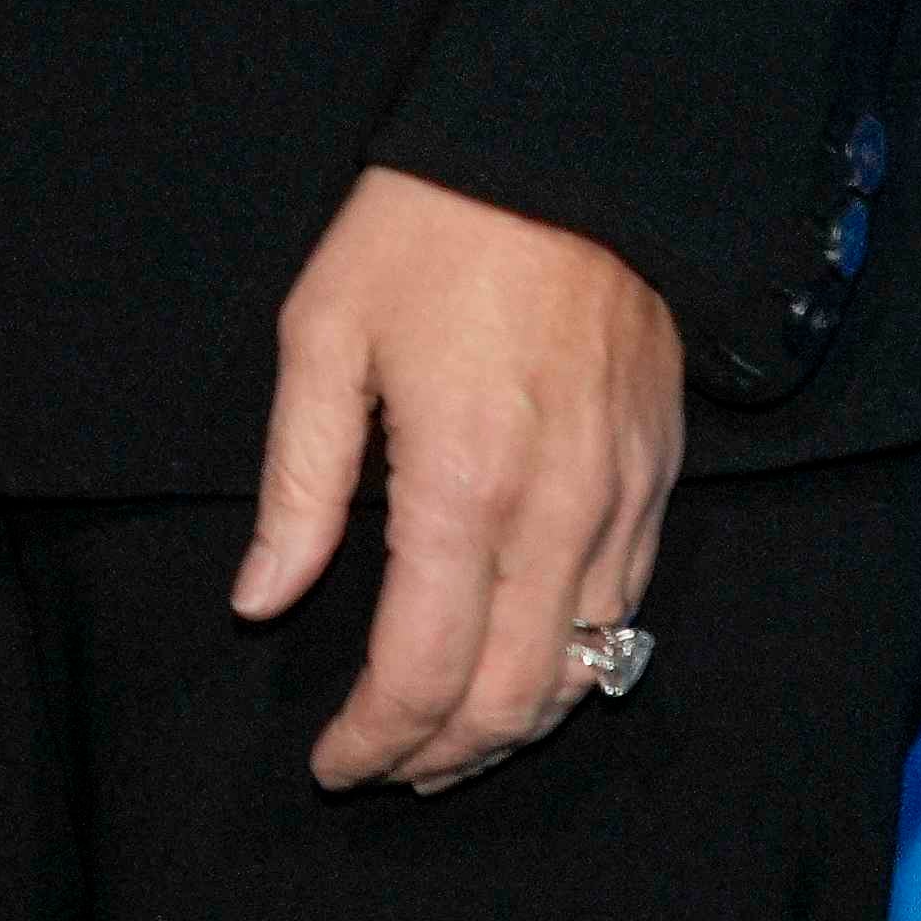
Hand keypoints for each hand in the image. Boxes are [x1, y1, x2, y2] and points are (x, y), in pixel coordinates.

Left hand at [238, 163, 685, 789]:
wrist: (563, 154)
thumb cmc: (426, 233)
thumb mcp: (322, 336)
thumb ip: (297, 485)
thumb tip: (261, 598)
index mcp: (462, 485)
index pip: (422, 671)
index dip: (373, 738)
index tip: (332, 762)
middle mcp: (558, 516)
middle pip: (508, 700)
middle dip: (439, 758)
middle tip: (378, 767)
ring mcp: (623, 504)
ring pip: (580, 675)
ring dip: (509, 730)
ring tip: (440, 747)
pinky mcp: (660, 483)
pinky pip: (625, 616)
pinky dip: (571, 671)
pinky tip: (520, 672)